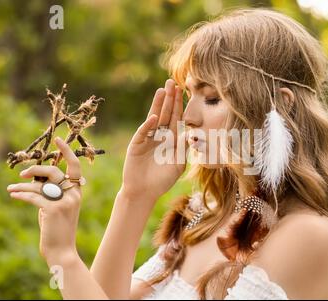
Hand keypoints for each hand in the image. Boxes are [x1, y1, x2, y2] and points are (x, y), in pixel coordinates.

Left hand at [7, 137, 81, 262]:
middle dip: (36, 170)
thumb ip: (51, 194)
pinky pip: (33, 196)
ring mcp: (65, 202)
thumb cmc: (57, 230)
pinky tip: (13, 194)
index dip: (67, 152)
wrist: (62, 251)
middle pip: (54, 172)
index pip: (75, 167)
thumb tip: (34, 182)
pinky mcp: (53, 209)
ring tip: (12, 188)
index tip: (58, 140)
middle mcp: (73, 195)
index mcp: (77, 193)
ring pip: (40, 185)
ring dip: (23, 185)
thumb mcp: (57, 208)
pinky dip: (21, 194)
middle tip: (24, 173)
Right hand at [121, 79, 185, 199]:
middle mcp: (159, 136)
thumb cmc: (162, 180)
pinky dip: (149, 125)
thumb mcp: (177, 165)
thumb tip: (191, 135)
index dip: (179, 105)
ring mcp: (147, 138)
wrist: (144, 192)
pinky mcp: (136, 144)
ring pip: (154, 118)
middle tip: (172, 82)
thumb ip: (183, 150)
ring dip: (158, 105)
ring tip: (162, 90)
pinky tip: (155, 117)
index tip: (183, 91)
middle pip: (166, 114)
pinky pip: (144, 132)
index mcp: (171, 139)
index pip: (176, 119)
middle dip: (169, 99)